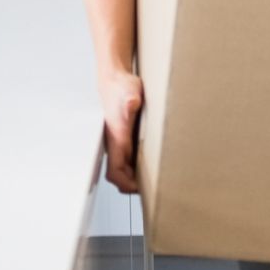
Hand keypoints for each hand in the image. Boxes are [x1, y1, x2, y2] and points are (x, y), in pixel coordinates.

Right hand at [99, 70, 144, 193]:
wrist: (115, 79)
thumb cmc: (121, 87)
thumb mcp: (129, 93)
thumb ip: (130, 101)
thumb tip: (131, 104)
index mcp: (116, 138)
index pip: (115, 171)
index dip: (126, 184)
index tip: (139, 189)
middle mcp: (115, 143)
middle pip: (119, 175)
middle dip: (131, 186)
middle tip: (152, 190)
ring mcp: (119, 141)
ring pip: (123, 168)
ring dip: (134, 178)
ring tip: (154, 182)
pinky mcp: (125, 137)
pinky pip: (129, 158)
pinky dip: (137, 167)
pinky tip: (152, 165)